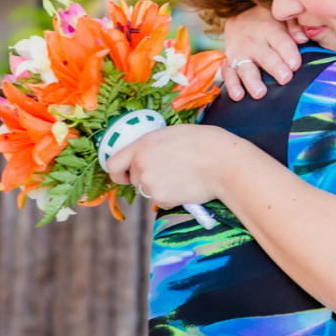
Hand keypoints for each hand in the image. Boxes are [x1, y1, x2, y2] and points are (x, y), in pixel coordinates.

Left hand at [104, 124, 233, 208]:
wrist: (223, 162)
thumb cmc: (205, 143)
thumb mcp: (172, 134)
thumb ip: (153, 146)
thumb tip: (146, 155)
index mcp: (142, 145)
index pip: (112, 164)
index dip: (118, 172)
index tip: (125, 175)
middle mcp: (141, 165)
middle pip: (134, 180)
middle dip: (147, 178)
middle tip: (170, 171)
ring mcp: (150, 183)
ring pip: (148, 191)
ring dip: (160, 187)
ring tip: (183, 176)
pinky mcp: (162, 199)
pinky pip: (161, 201)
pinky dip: (172, 197)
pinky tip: (187, 185)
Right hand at [223, 5, 305, 100]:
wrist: (238, 14)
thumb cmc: (268, 19)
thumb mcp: (282, 17)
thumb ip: (295, 27)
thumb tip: (303, 39)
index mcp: (269, 28)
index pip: (281, 42)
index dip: (289, 53)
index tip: (295, 65)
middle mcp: (252, 41)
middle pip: (265, 56)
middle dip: (275, 67)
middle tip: (284, 78)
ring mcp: (239, 52)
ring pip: (245, 67)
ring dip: (252, 81)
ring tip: (260, 93)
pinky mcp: (229, 61)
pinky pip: (228, 73)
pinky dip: (232, 85)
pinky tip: (238, 96)